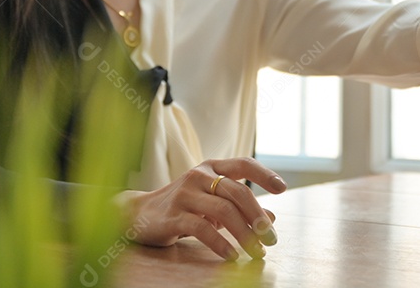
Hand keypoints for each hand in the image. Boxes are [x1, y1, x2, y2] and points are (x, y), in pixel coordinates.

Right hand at [115, 157, 286, 260]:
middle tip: (271, 238)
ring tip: (256, 252)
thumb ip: (240, 208)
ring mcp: (184, 194)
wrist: (137, 214)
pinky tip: (232, 256)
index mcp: (211, 168)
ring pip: (223, 211)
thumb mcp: (212, 203)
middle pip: (237, 191)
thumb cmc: (183, 207)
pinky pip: (202, 229)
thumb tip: (272, 219)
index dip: (264, 174)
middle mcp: (198, 175)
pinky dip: (221, 244)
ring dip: (244, 234)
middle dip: (258, 216)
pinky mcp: (172, 216)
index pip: (242, 163)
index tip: (282, 189)